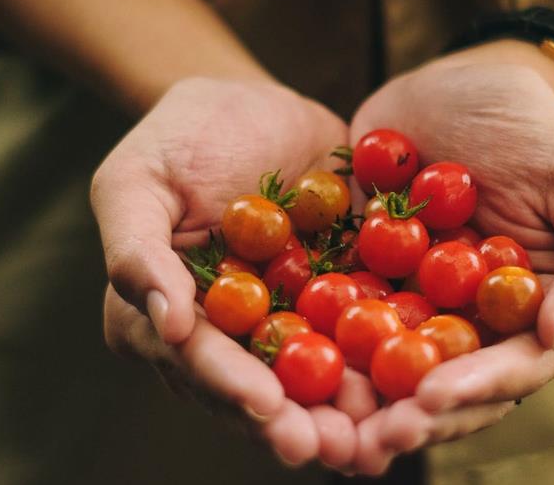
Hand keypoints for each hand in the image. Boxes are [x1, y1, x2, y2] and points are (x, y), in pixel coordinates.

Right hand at [91, 78, 376, 466]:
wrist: (253, 105)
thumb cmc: (180, 138)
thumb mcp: (135, 181)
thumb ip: (137, 251)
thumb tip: (166, 325)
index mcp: (169, 317)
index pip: (197, 360)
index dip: (231, 386)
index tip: (267, 407)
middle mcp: (227, 335)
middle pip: (258, 389)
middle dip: (295, 422)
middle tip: (332, 448)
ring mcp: (285, 322)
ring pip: (313, 378)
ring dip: (346, 411)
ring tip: (381, 435)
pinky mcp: (334, 301)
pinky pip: (360, 334)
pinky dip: (386, 359)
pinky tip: (417, 381)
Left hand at [348, 55, 553, 472]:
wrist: (461, 83)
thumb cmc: (535, 130)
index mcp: (535, 314)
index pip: (512, 368)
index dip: (475, 389)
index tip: (430, 399)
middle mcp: (475, 323)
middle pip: (446, 385)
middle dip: (409, 415)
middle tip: (369, 438)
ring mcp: (417, 305)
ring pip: (389, 367)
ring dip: (359, 401)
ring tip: (324, 426)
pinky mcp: (365, 279)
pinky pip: (338, 317)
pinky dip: (316, 343)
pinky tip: (285, 361)